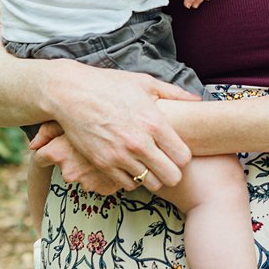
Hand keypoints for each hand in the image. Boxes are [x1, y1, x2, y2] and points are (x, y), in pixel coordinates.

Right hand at [30, 64, 198, 191]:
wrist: (71, 93)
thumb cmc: (110, 85)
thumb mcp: (145, 83)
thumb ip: (174, 94)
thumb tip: (197, 100)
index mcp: (154, 123)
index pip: (183, 157)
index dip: (183, 157)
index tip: (177, 152)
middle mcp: (140, 143)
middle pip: (171, 177)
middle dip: (172, 172)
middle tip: (166, 164)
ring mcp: (120, 156)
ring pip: (150, 184)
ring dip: (152, 176)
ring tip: (148, 164)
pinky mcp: (103, 164)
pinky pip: (127, 185)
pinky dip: (132, 179)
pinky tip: (130, 166)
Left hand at [31, 122, 121, 194]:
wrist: (139, 133)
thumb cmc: (101, 115)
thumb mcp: (75, 117)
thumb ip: (48, 130)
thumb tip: (32, 146)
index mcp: (58, 153)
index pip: (41, 157)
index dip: (48, 151)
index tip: (57, 145)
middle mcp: (70, 171)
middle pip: (64, 169)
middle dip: (74, 160)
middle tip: (87, 146)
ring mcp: (89, 182)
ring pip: (85, 177)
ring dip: (92, 169)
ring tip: (105, 149)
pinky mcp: (107, 189)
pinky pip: (102, 182)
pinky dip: (108, 174)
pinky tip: (117, 159)